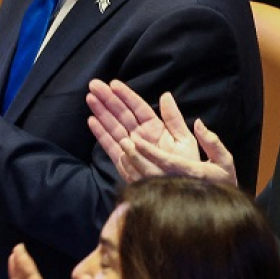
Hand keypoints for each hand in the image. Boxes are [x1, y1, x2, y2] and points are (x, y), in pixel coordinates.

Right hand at [86, 80, 236, 185]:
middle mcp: (141, 136)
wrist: (186, 194)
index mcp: (156, 128)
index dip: (126, 95)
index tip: (113, 83)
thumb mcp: (185, 140)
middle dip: (107, 99)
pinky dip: (101, 134)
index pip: (138, 107)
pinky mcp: (125, 163)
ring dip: (101, 112)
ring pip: (114, 126)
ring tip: (89, 98)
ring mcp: (132, 149)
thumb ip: (174, 119)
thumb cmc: (190, 168)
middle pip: (122, 114)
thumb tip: (166, 95)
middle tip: (93, 85)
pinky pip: (111, 146)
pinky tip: (92, 121)